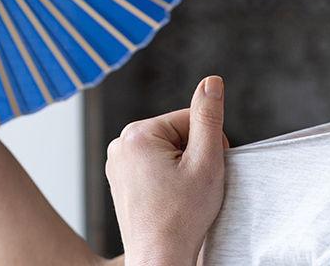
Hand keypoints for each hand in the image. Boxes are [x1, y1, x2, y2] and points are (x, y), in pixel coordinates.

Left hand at [107, 76, 229, 265]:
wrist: (160, 259)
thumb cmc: (182, 218)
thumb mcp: (206, 161)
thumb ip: (209, 117)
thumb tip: (212, 81)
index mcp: (137, 134)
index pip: (191, 119)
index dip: (208, 144)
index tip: (204, 172)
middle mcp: (120, 144)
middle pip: (178, 132)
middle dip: (193, 154)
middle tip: (193, 186)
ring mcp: (117, 163)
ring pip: (168, 149)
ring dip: (182, 166)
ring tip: (181, 195)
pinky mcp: (120, 179)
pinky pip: (155, 164)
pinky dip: (168, 178)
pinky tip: (170, 198)